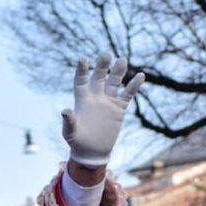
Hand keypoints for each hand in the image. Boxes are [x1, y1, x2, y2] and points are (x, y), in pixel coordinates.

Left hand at [61, 52, 143, 167]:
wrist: (92, 152)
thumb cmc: (77, 142)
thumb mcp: (70, 133)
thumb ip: (68, 121)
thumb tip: (65, 110)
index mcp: (82, 100)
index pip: (81, 81)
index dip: (82, 70)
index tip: (83, 59)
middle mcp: (95, 97)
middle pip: (99, 77)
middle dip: (102, 66)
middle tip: (106, 54)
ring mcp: (108, 102)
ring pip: (114, 82)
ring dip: (118, 72)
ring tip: (122, 60)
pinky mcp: (119, 109)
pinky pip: (127, 94)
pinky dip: (133, 85)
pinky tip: (140, 76)